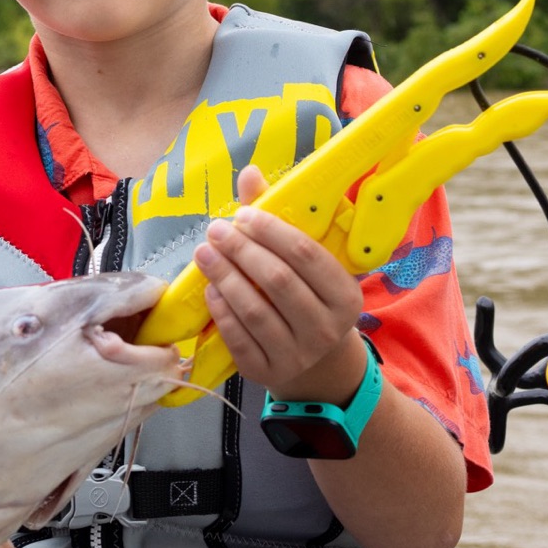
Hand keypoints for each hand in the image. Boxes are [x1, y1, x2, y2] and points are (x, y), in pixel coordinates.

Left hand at [194, 165, 367, 401]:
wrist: (317, 365)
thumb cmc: (310, 301)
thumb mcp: (307, 267)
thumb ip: (278, 220)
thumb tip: (250, 173)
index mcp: (345, 295)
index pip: (306, 255)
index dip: (271, 231)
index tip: (243, 214)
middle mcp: (326, 328)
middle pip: (277, 281)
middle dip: (241, 251)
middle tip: (215, 230)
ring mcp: (298, 355)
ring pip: (254, 311)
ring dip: (224, 277)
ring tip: (203, 253)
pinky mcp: (268, 373)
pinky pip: (238, 339)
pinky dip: (220, 311)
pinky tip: (209, 289)